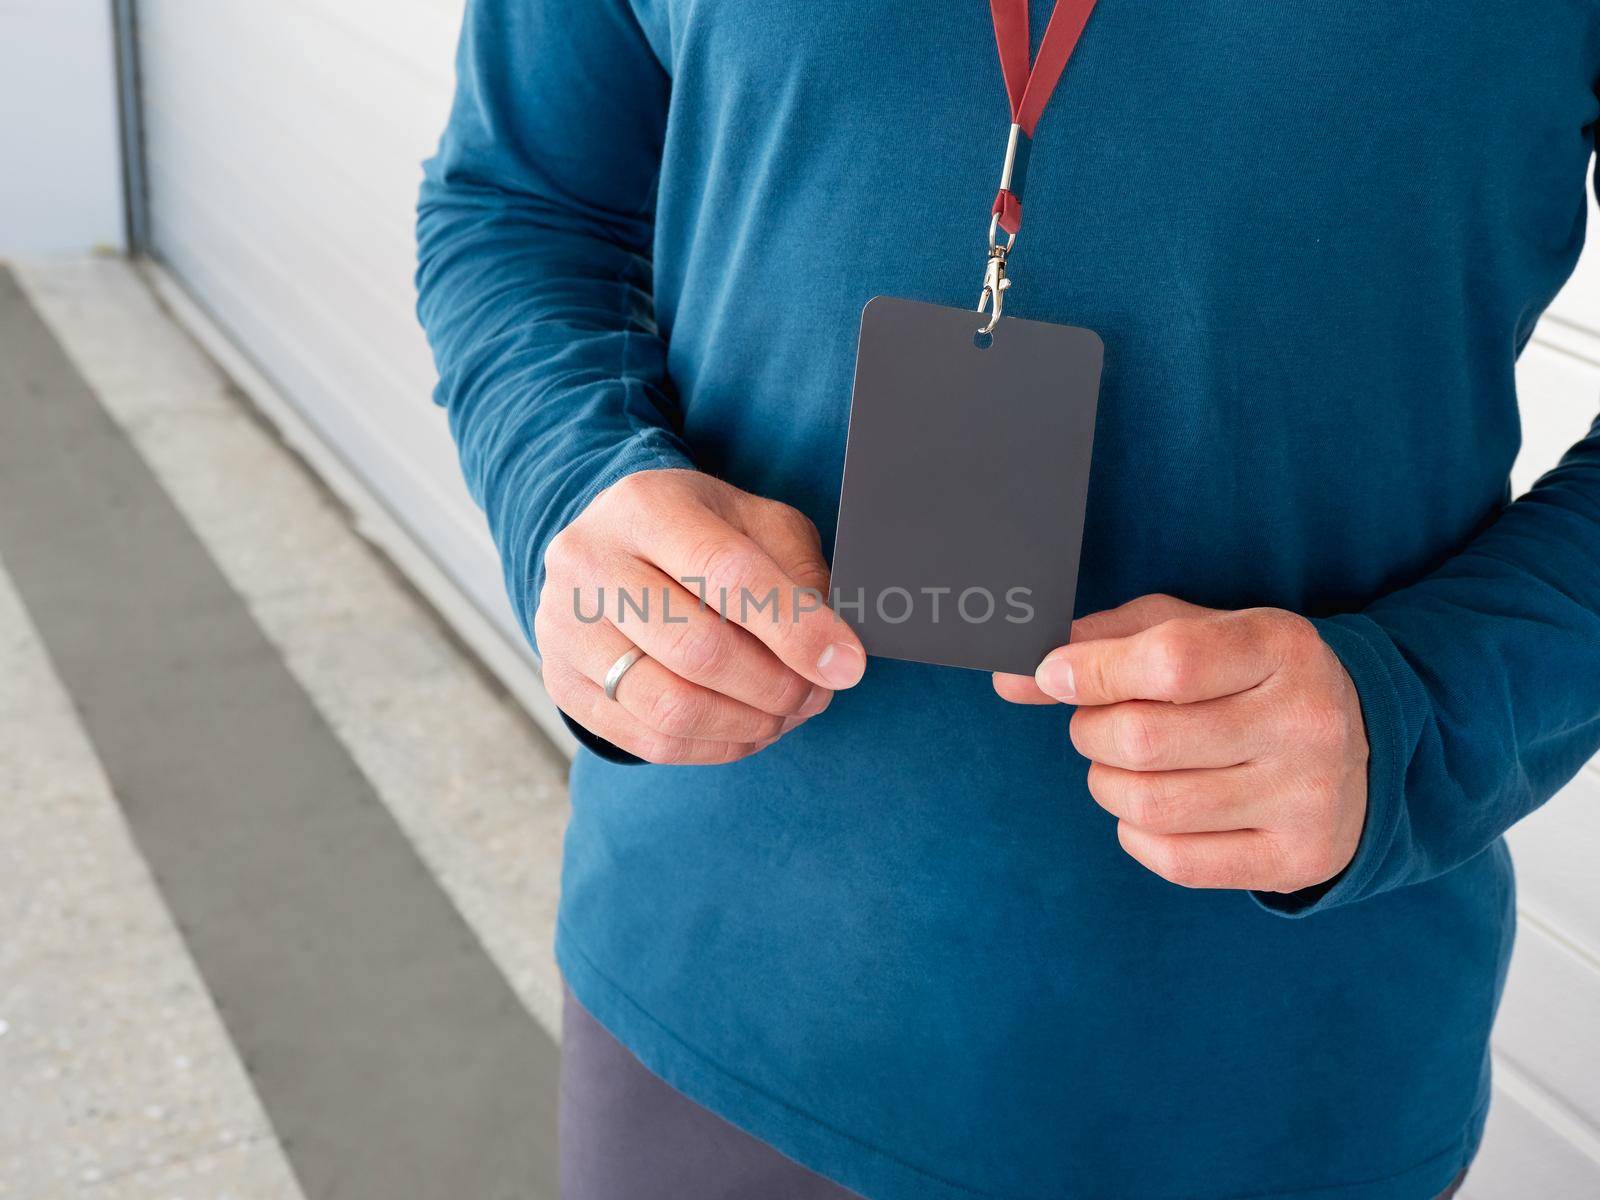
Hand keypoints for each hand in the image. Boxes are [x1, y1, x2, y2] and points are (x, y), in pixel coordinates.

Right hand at [535, 469, 865, 763]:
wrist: (607, 545)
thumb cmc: (697, 533)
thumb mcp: (755, 523)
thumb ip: (798, 572)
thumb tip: (833, 650)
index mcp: (645, 506)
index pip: (729, 574)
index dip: (796, 629)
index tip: (847, 665)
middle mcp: (588, 562)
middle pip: (697, 649)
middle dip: (776, 685)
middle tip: (818, 694)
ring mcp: (564, 626)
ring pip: (670, 706)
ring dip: (748, 724)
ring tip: (786, 714)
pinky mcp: (561, 681)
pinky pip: (648, 740)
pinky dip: (713, 747)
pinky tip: (747, 730)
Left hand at [994, 594, 1367, 894]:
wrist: (1362, 742)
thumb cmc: (1243, 675)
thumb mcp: (1187, 634)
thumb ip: (1098, 644)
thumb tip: (1014, 676)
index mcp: (1281, 647)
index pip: (1167, 662)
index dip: (1091, 672)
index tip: (1054, 675)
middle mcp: (1305, 722)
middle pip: (1144, 741)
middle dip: (1091, 732)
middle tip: (1098, 724)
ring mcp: (1308, 797)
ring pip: (1151, 805)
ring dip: (1109, 784)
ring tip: (1125, 765)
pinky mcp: (1297, 858)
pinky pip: (1175, 861)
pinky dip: (1137, 834)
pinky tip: (1152, 809)